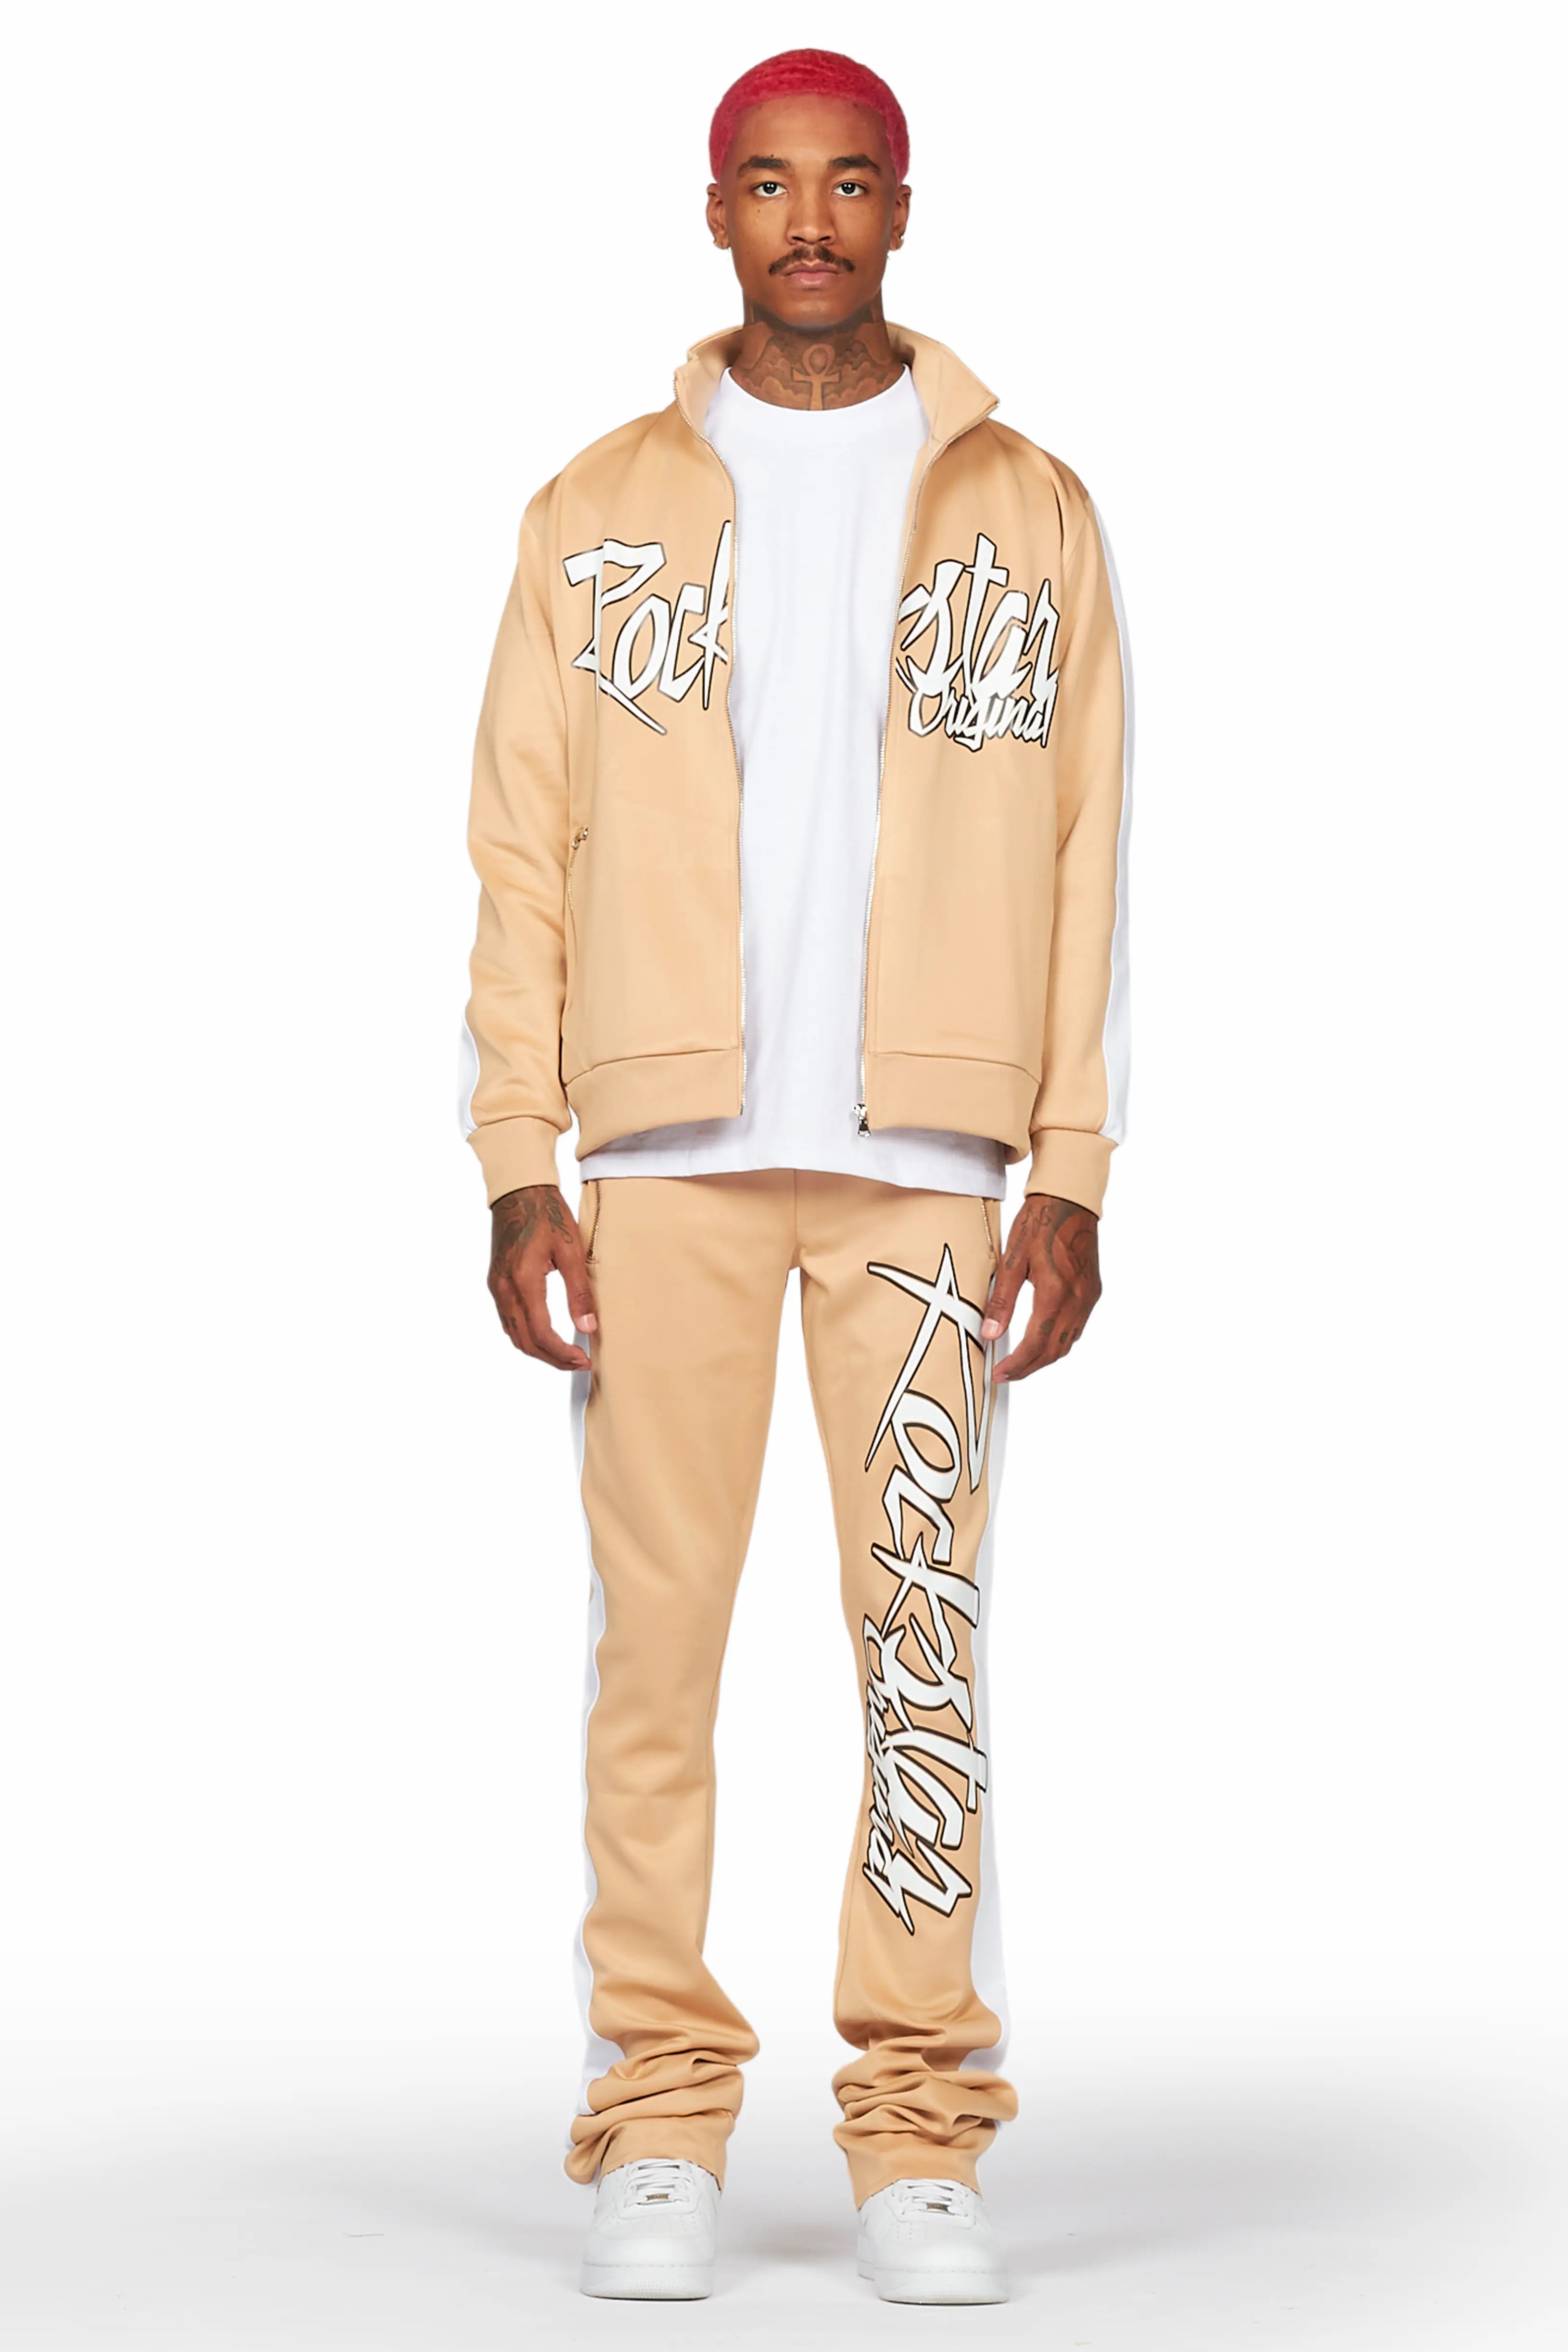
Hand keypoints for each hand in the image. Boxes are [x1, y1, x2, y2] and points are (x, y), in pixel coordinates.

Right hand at [487, 1185, 596, 1369]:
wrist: (519, 1191)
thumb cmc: (547, 1215)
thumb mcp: (571, 1251)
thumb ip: (579, 1293)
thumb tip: (588, 1328)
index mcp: (524, 1281)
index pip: (541, 1333)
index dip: (562, 1353)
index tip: (583, 1359)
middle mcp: (504, 1288)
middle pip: (525, 1341)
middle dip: (552, 1358)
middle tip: (578, 1362)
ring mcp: (496, 1287)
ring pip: (513, 1334)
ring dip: (538, 1350)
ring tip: (564, 1354)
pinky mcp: (495, 1283)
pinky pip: (507, 1321)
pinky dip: (525, 1336)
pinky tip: (544, 1336)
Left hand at [979, 1193, 1101, 1381]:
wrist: (1070, 1199)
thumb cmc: (1039, 1223)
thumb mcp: (1012, 1259)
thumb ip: (1002, 1300)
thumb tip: (990, 1333)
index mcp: (1055, 1293)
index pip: (1036, 1344)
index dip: (1017, 1365)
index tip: (999, 1373)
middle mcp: (1078, 1301)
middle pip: (1055, 1351)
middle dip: (1029, 1367)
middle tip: (1006, 1374)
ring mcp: (1088, 1297)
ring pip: (1069, 1342)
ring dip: (1045, 1357)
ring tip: (1021, 1362)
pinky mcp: (1092, 1291)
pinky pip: (1077, 1327)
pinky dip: (1059, 1341)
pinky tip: (1043, 1339)